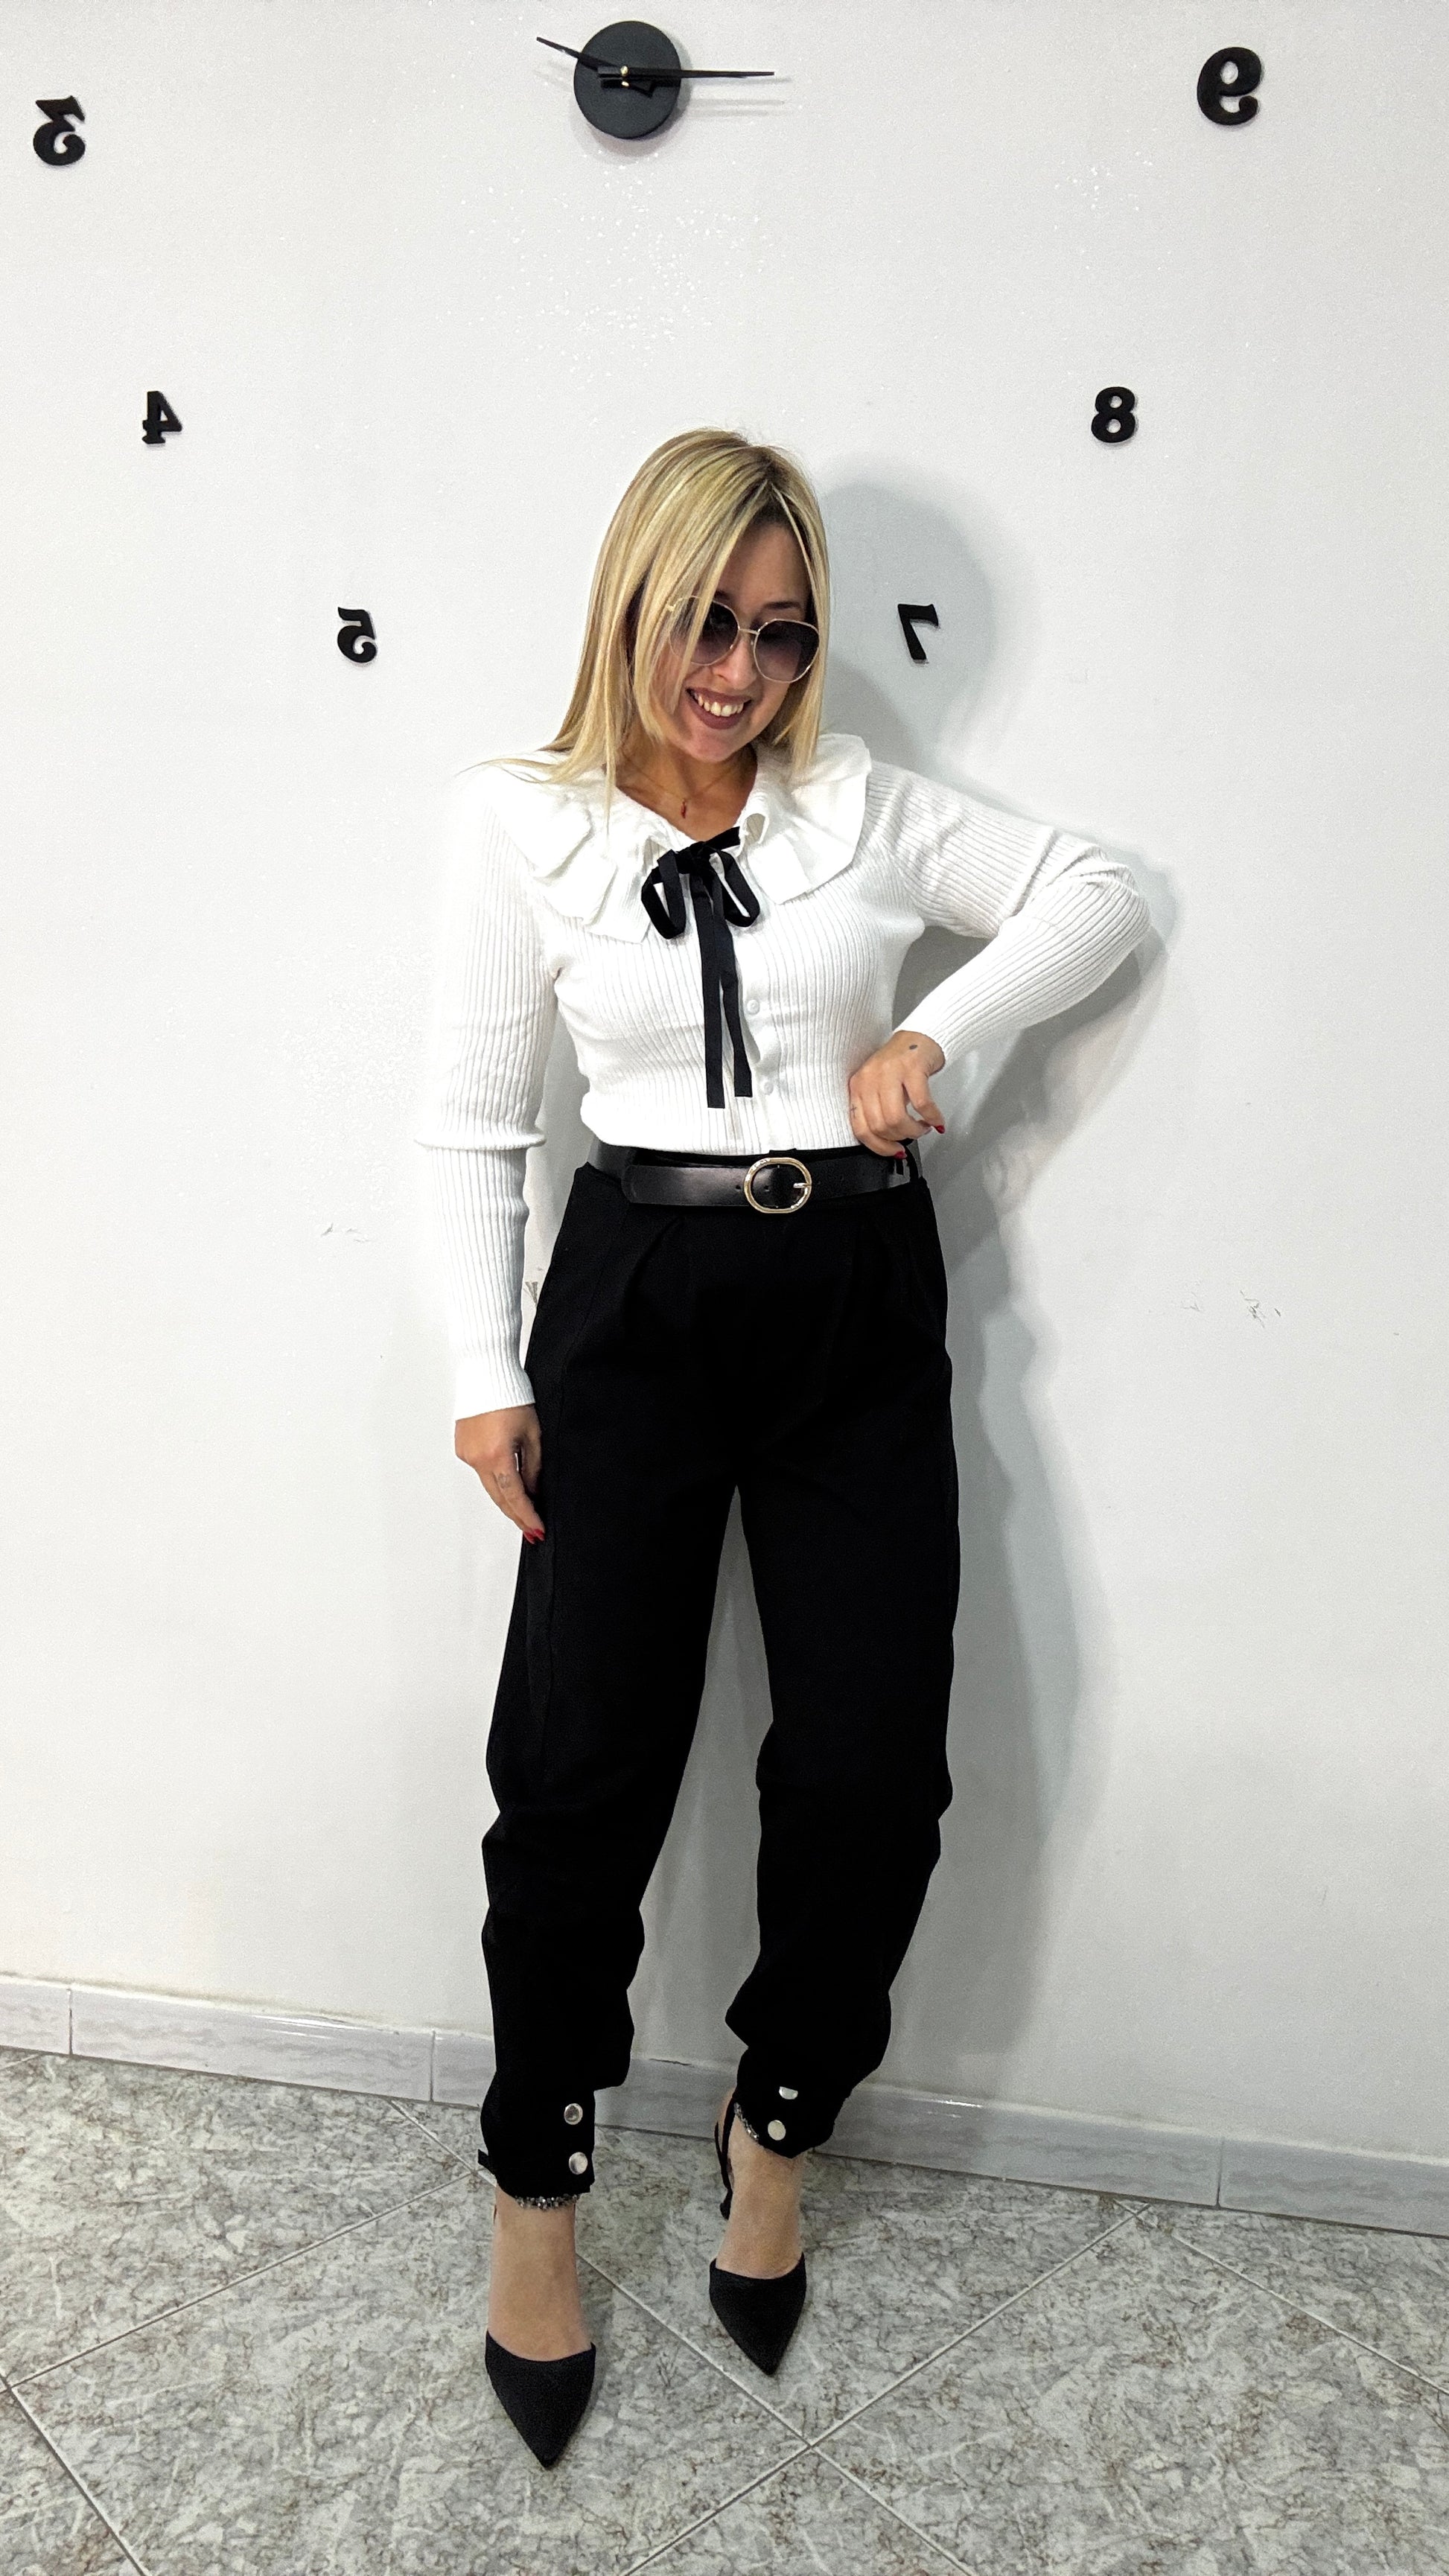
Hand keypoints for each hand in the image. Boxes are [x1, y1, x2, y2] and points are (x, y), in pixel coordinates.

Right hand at [455, 1404, 544, 1541]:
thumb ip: (533, 1467)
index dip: (527, 1516)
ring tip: (522, 1511)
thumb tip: (533, 1490)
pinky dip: (493, 1477)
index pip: (515, 1496)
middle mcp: (478, 1459)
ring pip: (489, 1485)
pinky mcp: (462, 1447)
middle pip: (499, 1497)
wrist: (486, 1374)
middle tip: (530, 1530)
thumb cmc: (511, 1396)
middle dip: (516, 1516)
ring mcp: (467, 1454)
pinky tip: (506, 1481)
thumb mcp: (533, 1433)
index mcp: (498, 1456)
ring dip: (505, 1498)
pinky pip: (480, 1469)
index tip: (537, 1529)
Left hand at [848, 1028, 946, 1155]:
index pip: (860, 1128)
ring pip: (896, 1118)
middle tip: (912, 1135)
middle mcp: (870, 1079)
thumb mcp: (879, 1088)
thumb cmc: (899, 1064)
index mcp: (858, 1087)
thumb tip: (886, 1142)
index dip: (879, 1146)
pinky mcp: (912, 1068)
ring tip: (922, 1128)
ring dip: (913, 1130)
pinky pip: (921, 1104)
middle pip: (880, 1126)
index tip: (893, 1150)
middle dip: (900, 1138)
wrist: (918, 1037)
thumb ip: (876, 1112)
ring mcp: (890, 1072)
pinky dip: (932, 1117)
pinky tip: (936, 1120)